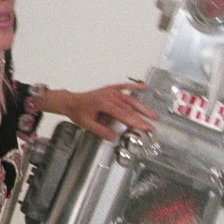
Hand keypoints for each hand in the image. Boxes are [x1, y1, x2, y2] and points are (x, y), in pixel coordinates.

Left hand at [40, 83, 157, 140]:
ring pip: (129, 98)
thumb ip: (101, 131)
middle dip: (142, 118)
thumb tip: (113, 137)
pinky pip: (124, 86)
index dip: (135, 122)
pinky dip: (134, 86)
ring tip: (153, 115)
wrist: (70, 102)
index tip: (145, 128)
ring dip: (142, 106)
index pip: (123, 114)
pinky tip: (144, 87)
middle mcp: (108, 96)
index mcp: (103, 104)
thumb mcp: (87, 124)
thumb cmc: (78, 111)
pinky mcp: (110, 90)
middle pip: (129, 108)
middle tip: (151, 127)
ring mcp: (110, 92)